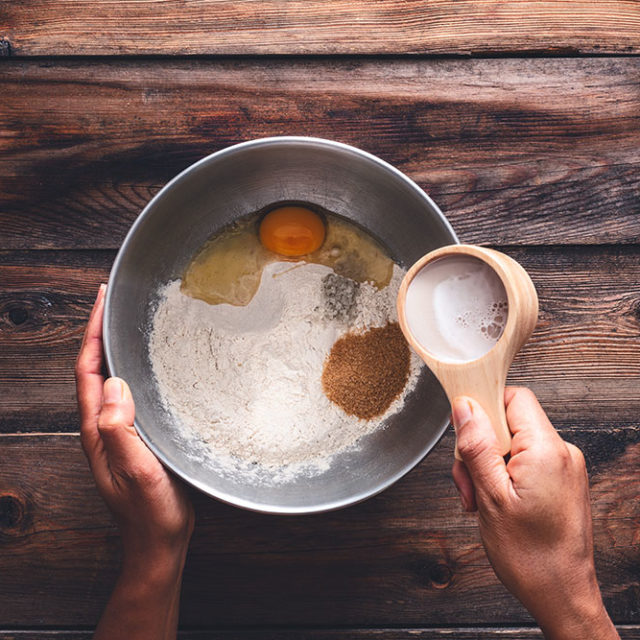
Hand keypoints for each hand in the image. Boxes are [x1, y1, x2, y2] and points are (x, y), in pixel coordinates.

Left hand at [75, 285, 193, 639]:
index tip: (102, 300)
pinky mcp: (135, 437)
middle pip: (93, 369)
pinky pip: (128, 393)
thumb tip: (114, 385)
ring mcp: (117, 432)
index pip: (86, 371)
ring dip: (113, 348)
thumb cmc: (150, 513)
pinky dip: (132, 369)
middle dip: (98, 331)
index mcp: (97, 431)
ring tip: (128, 323)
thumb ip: (121, 432)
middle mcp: (102, 427)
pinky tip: (149, 365)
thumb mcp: (137, 473)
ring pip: (109, 380)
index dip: (91, 332)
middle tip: (114, 301)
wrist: (158, 542)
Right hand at [451, 388, 617, 639]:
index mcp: (546, 450)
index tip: (464, 431)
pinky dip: (502, 477)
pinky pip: (524, 462)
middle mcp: (561, 453)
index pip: (514, 397)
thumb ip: (477, 446)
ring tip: (480, 500)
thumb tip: (465, 407)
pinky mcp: (560, 481)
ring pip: (511, 445)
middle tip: (469, 482)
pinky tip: (494, 503)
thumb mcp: (490, 497)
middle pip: (508, 423)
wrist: (562, 597)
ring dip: (487, 468)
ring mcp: (563, 468)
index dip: (484, 407)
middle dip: (479, 448)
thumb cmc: (531, 557)